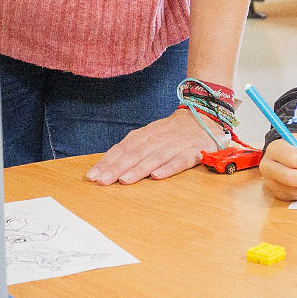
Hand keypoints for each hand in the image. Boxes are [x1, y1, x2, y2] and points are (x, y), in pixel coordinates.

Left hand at [88, 110, 213, 183]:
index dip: (107, 162)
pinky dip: (169, 167)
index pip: (123, 148)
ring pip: (155, 157)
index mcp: (146, 135)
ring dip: (139, 169)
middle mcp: (158, 138)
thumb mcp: (150, 135)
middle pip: (135, 154)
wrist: (204, 116)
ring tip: (125, 180)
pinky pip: (181, 160)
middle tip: (102, 181)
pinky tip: (157, 176)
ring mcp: (176, 144)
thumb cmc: (172, 131)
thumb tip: (107, 165)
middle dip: (117, 168)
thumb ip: (133, 148)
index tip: (93, 176)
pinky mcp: (194, 151)